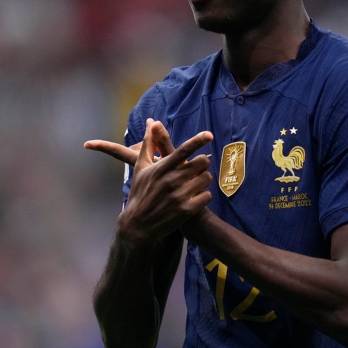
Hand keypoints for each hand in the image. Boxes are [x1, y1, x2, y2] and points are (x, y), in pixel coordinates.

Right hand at [86, 120, 213, 246]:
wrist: (138, 225)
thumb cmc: (140, 192)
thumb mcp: (141, 167)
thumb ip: (149, 143)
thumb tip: (151, 121)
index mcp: (161, 168)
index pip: (183, 151)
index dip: (197, 141)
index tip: (209, 135)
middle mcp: (171, 180)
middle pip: (201, 163)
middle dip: (202, 164)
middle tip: (197, 168)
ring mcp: (179, 196)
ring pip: (207, 179)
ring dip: (204, 180)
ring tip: (195, 183)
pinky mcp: (186, 211)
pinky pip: (207, 196)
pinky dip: (204, 196)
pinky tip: (195, 198)